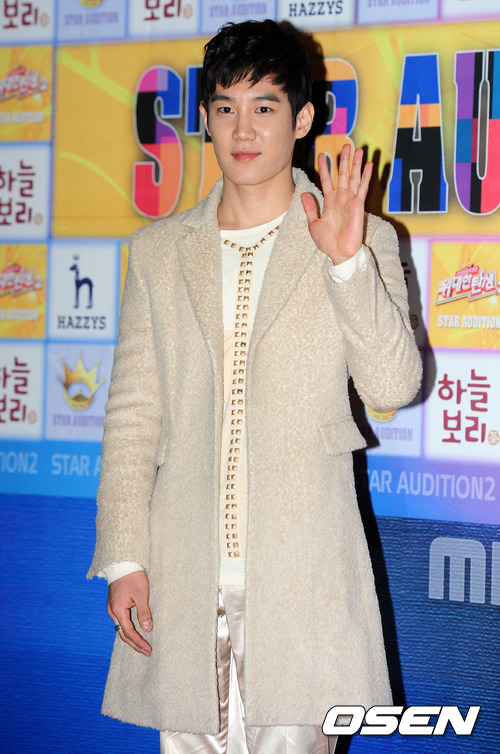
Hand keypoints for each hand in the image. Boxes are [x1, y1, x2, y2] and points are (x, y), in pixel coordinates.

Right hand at [107, 570, 151, 655]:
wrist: (122, 563)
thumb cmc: (133, 577)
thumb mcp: (141, 594)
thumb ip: (143, 612)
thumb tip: (147, 629)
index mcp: (118, 610)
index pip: (129, 632)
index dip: (139, 642)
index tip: (148, 649)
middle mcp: (112, 612)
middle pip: (123, 634)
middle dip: (135, 644)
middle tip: (147, 652)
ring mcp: (112, 608)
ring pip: (121, 629)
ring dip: (131, 638)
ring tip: (142, 646)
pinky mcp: (114, 604)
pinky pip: (120, 622)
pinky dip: (128, 629)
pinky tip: (135, 632)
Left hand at [301, 144, 372, 264]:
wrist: (339, 253)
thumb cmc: (327, 242)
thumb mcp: (314, 224)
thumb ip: (310, 208)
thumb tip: (304, 193)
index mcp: (330, 202)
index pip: (326, 180)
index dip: (324, 168)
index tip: (322, 155)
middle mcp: (341, 198)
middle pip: (342, 175)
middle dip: (343, 160)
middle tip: (345, 145)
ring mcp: (350, 200)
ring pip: (353, 177)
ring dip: (356, 164)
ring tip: (359, 149)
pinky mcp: (359, 205)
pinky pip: (362, 188)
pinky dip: (366, 176)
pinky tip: (369, 165)